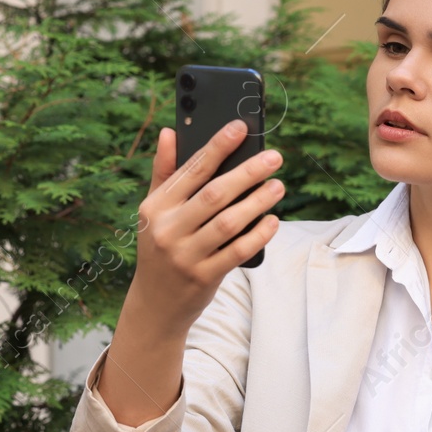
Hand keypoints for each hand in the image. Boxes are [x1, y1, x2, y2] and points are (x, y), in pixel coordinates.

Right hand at [131, 119, 283, 333]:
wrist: (155, 304)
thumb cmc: (160, 248)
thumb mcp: (153, 211)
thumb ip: (164, 172)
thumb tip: (169, 132)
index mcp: (155, 207)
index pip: (190, 170)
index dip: (217, 146)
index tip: (240, 127)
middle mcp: (167, 230)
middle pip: (214, 194)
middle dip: (247, 173)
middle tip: (274, 158)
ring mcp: (185, 255)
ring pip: (228, 222)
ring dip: (257, 202)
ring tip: (277, 186)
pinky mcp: (203, 276)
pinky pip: (237, 251)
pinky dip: (257, 235)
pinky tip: (272, 221)